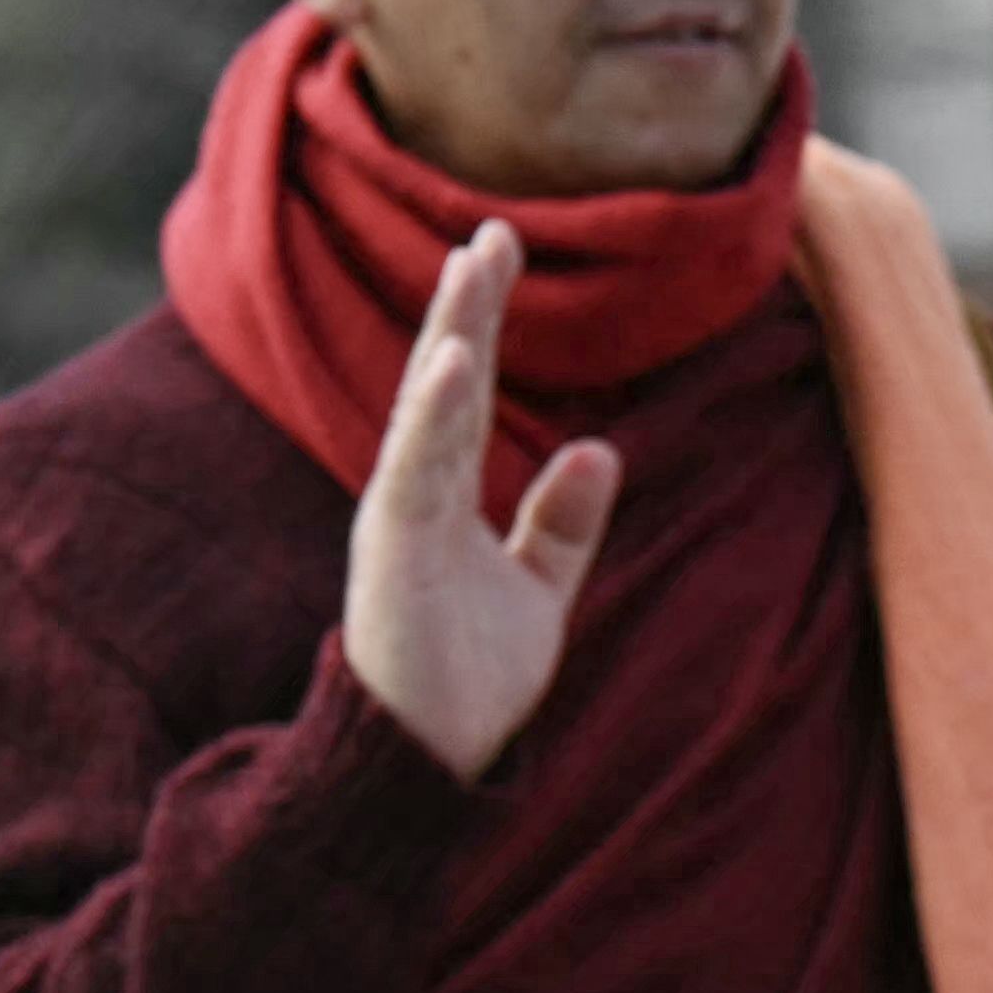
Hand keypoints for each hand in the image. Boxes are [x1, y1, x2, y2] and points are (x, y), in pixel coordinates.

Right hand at [343, 225, 628, 777]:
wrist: (433, 761)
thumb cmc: (472, 679)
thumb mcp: (539, 592)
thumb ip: (563, 524)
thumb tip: (599, 447)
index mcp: (446, 495)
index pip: (466, 389)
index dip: (482, 317)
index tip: (502, 246)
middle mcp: (417, 494)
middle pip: (442, 381)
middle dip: (464, 306)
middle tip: (489, 231)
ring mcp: (399, 519)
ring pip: (426, 412)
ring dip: (448, 337)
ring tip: (471, 269)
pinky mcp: (393, 552)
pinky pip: (414, 470)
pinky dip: (431, 412)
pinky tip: (453, 358)